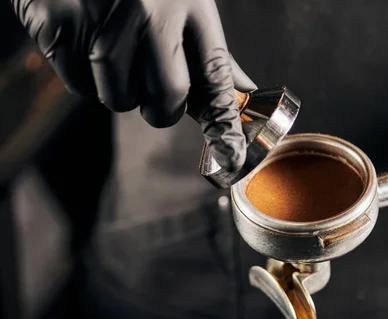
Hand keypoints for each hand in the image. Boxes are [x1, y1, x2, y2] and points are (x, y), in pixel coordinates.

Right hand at [11, 0, 255, 170]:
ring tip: (113, 53)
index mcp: (191, 2)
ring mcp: (105, 14)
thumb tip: (243, 92)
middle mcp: (153, 8)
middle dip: (161, 110)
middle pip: (167, 97)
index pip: (215, 75)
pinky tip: (85, 43)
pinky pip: (79, 85)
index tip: (231, 153)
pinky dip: (83, 78)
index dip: (223, 120)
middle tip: (153, 94)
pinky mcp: (62, 22)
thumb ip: (210, 53)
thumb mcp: (184, 5)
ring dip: (118, 91)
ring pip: (119, 98)